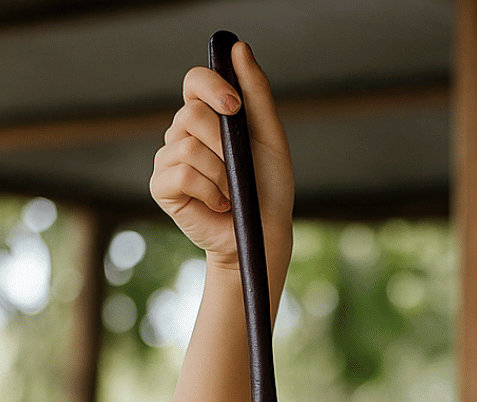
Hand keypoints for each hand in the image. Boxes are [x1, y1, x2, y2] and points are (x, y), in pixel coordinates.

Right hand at [149, 40, 293, 269]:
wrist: (263, 234)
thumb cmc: (267, 187)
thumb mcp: (269, 136)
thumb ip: (256, 94)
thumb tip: (238, 46)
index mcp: (206, 116)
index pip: (195, 81)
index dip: (211, 85)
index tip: (235, 105)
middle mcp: (182, 133)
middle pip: (192, 115)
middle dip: (225, 145)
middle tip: (241, 170)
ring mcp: (168, 159)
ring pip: (189, 147)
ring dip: (222, 175)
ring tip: (233, 193)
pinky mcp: (162, 187)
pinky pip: (183, 174)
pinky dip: (211, 192)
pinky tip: (220, 205)